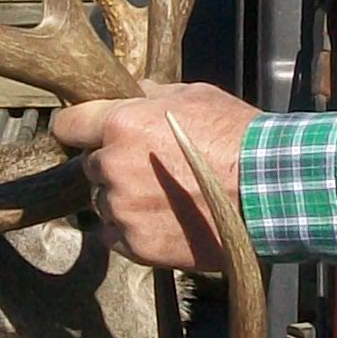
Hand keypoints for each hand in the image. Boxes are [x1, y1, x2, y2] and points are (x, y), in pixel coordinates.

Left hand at [49, 81, 260, 275]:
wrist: (268, 192)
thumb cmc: (236, 138)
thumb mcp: (194, 96)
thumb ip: (152, 96)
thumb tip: (132, 93)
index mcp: (121, 124)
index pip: (68, 124)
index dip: (78, 127)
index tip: (86, 133)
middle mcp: (113, 167)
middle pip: (91, 166)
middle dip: (113, 164)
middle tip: (149, 167)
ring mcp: (123, 209)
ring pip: (104, 202)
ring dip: (124, 199)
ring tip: (165, 196)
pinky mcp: (136, 244)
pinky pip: (116, 235)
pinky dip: (133, 230)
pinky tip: (164, 219)